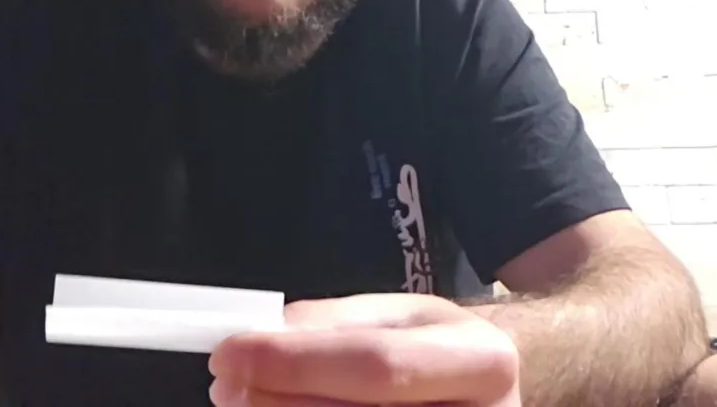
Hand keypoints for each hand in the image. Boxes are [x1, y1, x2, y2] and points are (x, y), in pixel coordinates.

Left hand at [208, 293, 519, 405]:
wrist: (490, 401)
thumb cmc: (443, 355)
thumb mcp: (408, 319)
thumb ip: (338, 324)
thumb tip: (265, 336)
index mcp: (481, 362)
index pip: (376, 367)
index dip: (295, 362)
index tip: (229, 352)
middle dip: (274, 402)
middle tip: (226, 384)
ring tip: (246, 402)